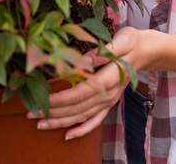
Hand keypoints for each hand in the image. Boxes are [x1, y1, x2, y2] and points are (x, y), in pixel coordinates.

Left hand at [29, 27, 144, 139]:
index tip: (43, 99)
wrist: (146, 51)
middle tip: (30, 113)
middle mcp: (109, 94)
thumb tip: (87, 59)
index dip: (61, 98)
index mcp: (110, 78)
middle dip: (53, 111)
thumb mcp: (121, 39)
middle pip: (78, 107)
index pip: (81, 92)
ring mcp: (109, 101)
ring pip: (82, 116)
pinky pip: (95, 121)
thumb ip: (105, 50)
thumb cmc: (131, 41)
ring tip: (40, 124)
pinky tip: (68, 136)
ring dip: (61, 122)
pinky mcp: (109, 102)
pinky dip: (81, 130)